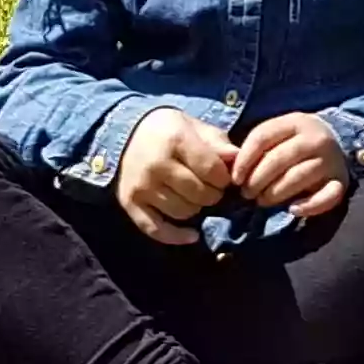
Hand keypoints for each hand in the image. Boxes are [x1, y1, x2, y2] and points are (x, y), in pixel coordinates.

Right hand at [116, 106, 235, 244]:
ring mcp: (142, 187)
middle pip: (198, 194)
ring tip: (195, 196)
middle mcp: (157, 165)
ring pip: (182, 212)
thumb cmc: (168, 129)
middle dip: (212, 194)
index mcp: (175, 141)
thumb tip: (237, 157)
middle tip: (210, 187)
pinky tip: (192, 235)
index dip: (224, 177)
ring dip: (195, 208)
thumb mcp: (194, 126)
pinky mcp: (130, 203)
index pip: (211, 170)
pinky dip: (176, 236)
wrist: (127, 132)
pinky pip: (155, 229)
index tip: (223, 176)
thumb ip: (217, 142)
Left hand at [231, 111, 350, 223]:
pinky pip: (328, 197)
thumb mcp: (279, 133)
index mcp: (295, 121)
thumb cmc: (296, 141)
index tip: (235, 179)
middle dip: (257, 180)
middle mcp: (316, 138)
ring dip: (276, 193)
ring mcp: (331, 159)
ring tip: (263, 201)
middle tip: (247, 194)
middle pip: (279, 158)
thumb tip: (232, 168)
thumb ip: (258, 145)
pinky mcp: (341, 181)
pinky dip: (310, 206)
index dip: (244, 159)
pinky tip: (293, 210)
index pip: (263, 136)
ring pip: (299, 177)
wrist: (338, 140)